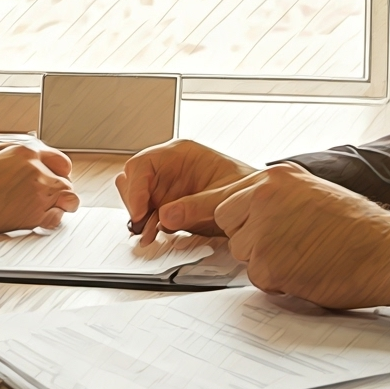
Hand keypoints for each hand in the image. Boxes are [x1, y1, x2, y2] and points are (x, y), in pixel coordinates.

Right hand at [0, 144, 80, 233]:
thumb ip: (18, 164)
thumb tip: (28, 176)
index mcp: (27, 151)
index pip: (62, 164)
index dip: (60, 177)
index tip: (56, 184)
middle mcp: (36, 168)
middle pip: (66, 183)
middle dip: (61, 194)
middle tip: (56, 202)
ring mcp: (37, 190)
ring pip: (66, 200)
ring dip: (59, 207)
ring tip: (48, 212)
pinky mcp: (32, 212)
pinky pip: (55, 218)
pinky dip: (52, 221)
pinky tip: (43, 221)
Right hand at [116, 139, 256, 245]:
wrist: (256, 205)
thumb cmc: (245, 189)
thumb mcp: (221, 196)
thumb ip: (192, 205)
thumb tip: (164, 215)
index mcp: (180, 154)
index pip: (142, 165)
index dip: (136, 189)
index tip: (140, 212)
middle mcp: (169, 168)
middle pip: (133, 180)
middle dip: (134, 203)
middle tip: (142, 224)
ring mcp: (167, 186)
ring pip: (136, 197)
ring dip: (138, 216)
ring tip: (148, 233)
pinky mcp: (168, 205)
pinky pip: (147, 213)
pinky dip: (146, 225)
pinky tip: (152, 235)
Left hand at [207, 163, 389, 308]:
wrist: (387, 250)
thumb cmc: (356, 227)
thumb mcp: (311, 193)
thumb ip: (275, 198)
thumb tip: (241, 213)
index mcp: (275, 178)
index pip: (224, 197)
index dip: (203, 212)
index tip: (168, 215)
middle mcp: (263, 197)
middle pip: (228, 225)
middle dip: (250, 238)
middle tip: (288, 243)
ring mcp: (263, 230)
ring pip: (243, 253)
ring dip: (268, 261)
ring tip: (305, 254)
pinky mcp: (268, 262)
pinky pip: (258, 278)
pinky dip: (279, 281)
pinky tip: (306, 269)